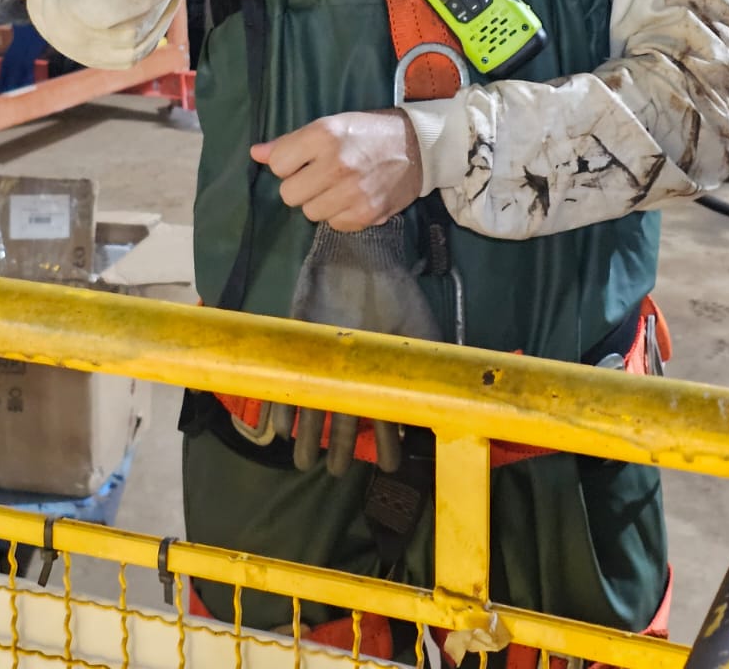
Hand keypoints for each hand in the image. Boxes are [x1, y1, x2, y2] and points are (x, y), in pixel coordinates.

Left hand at [252, 109, 421, 230]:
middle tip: (319, 177)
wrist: (418, 146)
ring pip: (310, 213)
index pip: (278, 165)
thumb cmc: (367, 131)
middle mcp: (336, 164)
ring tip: (338, 187)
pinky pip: (334, 225)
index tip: (302, 161)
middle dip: (301, 187)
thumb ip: (291, 142)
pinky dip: (340, 214)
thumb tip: (256, 154)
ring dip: (320, 202)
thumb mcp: (330, 125)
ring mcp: (352, 192)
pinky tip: (353, 198)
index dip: (287, 164)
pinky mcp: (367, 214)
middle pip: (289, 194)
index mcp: (324, 135)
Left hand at [272, 216, 440, 474]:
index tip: (391, 465)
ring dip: (307, 440)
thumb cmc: (393, 293)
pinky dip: (280, 408)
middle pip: (344, 425)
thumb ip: (429, 367)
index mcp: (378, 379)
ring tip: (303, 462)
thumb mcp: (420, 331)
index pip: (383, 422)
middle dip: (341, 452)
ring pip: (313, 414)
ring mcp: (322, 368)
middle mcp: (349, 379)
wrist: (361, 258)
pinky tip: (278, 428)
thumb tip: (450, 401)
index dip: (387, 446)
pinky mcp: (299, 352)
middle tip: (337, 470)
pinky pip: (286, 387)